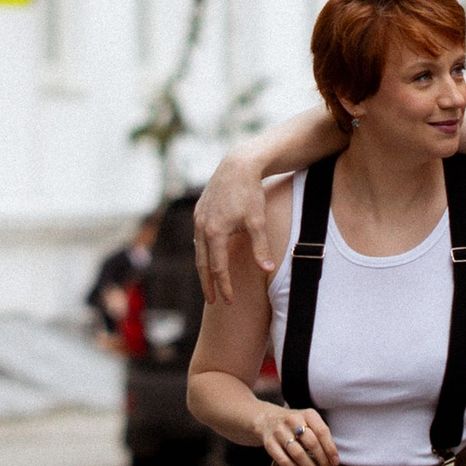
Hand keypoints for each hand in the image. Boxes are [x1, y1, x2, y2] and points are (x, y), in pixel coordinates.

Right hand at [194, 158, 273, 305]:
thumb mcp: (258, 221)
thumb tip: (268, 270)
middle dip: (207, 283)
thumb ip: (260, 247)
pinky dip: (202, 250)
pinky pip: (198, 237)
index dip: (223, 286)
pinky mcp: (199, 210)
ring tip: (209, 282)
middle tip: (212, 301)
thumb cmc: (250, 193)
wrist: (238, 165)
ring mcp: (198, 218)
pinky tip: (208, 255)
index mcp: (215, 232)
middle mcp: (202, 227)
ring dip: (203, 268)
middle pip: (202, 263)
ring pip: (198, 250)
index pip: (218, 267)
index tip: (228, 301)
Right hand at [256, 401, 337, 465]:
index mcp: (307, 414)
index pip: (322, 432)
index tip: (335, 462)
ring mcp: (279, 431)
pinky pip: (284, 461)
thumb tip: (333, 459)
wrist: (267, 419)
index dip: (330, 449)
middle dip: (322, 460)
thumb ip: (321, 435)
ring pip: (297, 454)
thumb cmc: (296, 424)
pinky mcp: (269, 443)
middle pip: (311, 443)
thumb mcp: (309, 421)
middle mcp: (292, 420)